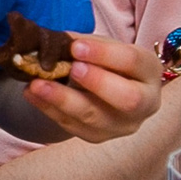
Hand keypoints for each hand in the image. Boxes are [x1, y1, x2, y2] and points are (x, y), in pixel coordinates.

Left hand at [25, 32, 163, 142]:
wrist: (109, 89)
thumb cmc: (109, 63)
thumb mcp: (104, 48)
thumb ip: (85, 44)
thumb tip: (53, 41)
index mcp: (149, 72)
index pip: (132, 63)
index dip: (104, 54)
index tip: (76, 46)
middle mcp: (144, 104)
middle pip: (127, 99)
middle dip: (97, 83)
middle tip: (72, 68)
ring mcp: (121, 125)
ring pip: (94, 118)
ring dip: (63, 100)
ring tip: (36, 84)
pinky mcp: (98, 137)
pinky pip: (72, 126)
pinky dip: (48, 109)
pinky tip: (31, 94)